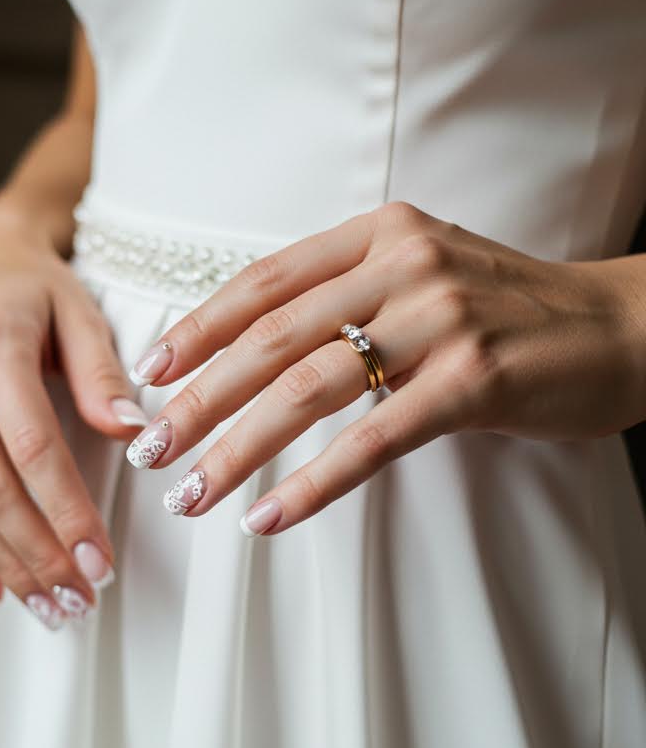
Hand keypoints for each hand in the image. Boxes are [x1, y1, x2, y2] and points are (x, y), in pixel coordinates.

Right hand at [0, 196, 148, 621]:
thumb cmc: (40, 288)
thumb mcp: (81, 310)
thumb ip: (102, 372)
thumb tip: (134, 433)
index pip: (32, 446)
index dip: (66, 511)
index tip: (100, 562)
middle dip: (36, 554)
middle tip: (80, 600)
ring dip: (1, 565)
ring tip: (49, 609)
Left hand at [122, 201, 645, 533]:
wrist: (625, 326)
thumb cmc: (513, 309)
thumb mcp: (427, 271)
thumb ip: (352, 289)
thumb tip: (259, 343)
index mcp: (381, 232)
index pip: (265, 279)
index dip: (200, 326)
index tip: (150, 371)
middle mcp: (403, 263)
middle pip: (272, 336)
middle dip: (200, 397)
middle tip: (150, 446)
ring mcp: (439, 319)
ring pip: (309, 387)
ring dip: (239, 447)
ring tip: (191, 492)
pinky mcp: (473, 380)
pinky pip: (372, 439)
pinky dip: (313, 483)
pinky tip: (270, 516)